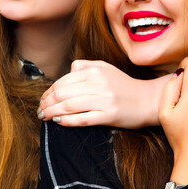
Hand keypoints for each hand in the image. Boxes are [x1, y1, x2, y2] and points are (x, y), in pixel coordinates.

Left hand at [38, 60, 166, 127]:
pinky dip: (66, 121)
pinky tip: (58, 122)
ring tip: (44, 117)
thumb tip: (68, 70)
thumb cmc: (124, 86)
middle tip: (40, 111)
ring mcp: (104, 100)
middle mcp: (98, 83)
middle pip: (62, 94)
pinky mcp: (109, 115)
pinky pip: (82, 119)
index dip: (48, 92)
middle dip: (46, 103)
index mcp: (95, 71)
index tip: (43, 100)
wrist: (148, 100)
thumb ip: (86, 66)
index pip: (63, 81)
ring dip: (51, 113)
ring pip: (68, 106)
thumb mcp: (106, 68)